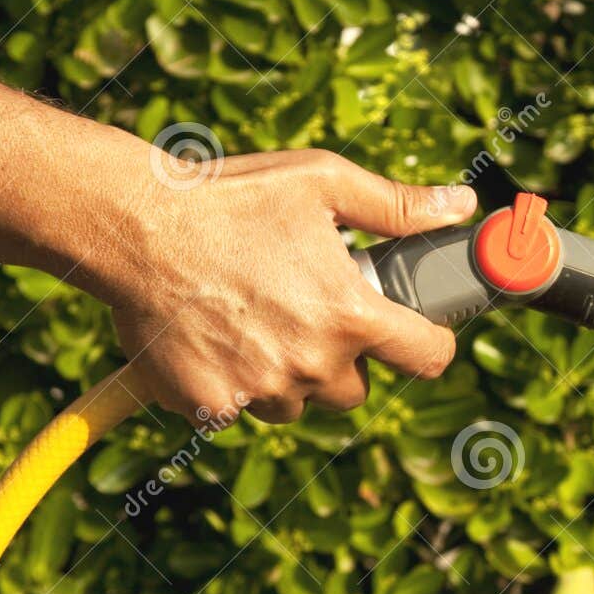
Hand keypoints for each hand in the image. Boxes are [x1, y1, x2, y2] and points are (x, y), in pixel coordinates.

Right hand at [100, 148, 474, 424]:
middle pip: (355, 390)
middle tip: (310, 313)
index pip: (426, 359)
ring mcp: (259, 390)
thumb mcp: (324, 183)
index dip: (429, 346)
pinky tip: (214, 336)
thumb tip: (460, 208)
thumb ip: (398, 206)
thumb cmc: (232, 197)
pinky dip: (232, 384)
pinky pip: (237, 410)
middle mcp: (312, 364)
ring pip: (297, 403)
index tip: (415, 335)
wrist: (133, 227)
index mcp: (351, 316)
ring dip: (289, 375)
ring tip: (258, 320)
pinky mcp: (209, 406)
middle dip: (344, 359)